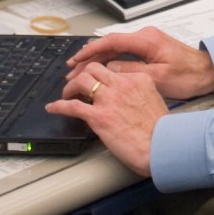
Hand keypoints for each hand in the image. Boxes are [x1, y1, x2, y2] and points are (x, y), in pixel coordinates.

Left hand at [48, 60, 168, 176]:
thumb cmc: (160, 130)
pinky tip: (53, 108)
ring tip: (66, 93)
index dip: (101, 74)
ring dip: (70, 87)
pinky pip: (72, 106)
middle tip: (78, 83)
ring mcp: (109, 99)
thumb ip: (139, 93)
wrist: (160, 146)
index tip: (96, 81)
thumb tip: (127, 97)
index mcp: (138, 78)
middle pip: (95, 68)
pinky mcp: (99, 116)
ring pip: (82, 80)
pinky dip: (59, 105)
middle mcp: (122, 84)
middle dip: (83, 74)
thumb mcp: (155, 99)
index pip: (113, 68)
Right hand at [66, 27, 213, 99]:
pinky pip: (123, 52)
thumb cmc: (188, 75)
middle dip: (89, 58)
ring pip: (115, 49)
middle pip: (110, 45)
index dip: (90, 50)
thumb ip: (131, 72)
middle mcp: (145, 36)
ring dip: (97, 60)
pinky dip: (109, 61)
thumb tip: (109, 69)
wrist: (207, 72)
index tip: (76, 60)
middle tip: (72, 72)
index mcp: (146, 40)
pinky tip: (99, 70)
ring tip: (80, 73)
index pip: (111, 41)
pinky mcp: (149, 49)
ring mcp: (147, 42)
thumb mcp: (157, 78)